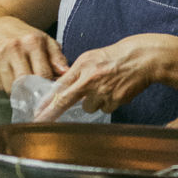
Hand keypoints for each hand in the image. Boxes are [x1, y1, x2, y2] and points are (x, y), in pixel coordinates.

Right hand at [0, 15, 68, 94]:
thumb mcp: (46, 42)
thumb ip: (58, 58)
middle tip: (37, 98)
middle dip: (32, 94)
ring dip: (19, 94)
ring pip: (10, 88)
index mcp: (32, 42)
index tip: (50, 92)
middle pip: (25, 83)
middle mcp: (14, 48)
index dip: (48, 86)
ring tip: (25, 90)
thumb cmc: (26, 38)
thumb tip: (66, 73)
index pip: (43, 74)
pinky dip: (6, 90)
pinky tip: (11, 83)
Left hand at [33, 35, 175, 121]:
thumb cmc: (113, 57)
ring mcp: (103, 92)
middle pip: (67, 102)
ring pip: (88, 107)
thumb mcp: (90, 57)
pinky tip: (113, 91)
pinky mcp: (116, 101)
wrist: (141, 59)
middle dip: (54, 113)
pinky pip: (104, 109)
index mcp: (82, 67)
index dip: (47, 104)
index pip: (60, 89)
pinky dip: (107, 103)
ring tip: (102, 88)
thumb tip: (59, 88)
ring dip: (92, 102)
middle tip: (42, 120)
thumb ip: (74, 72)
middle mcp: (90, 80)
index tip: (36, 115)